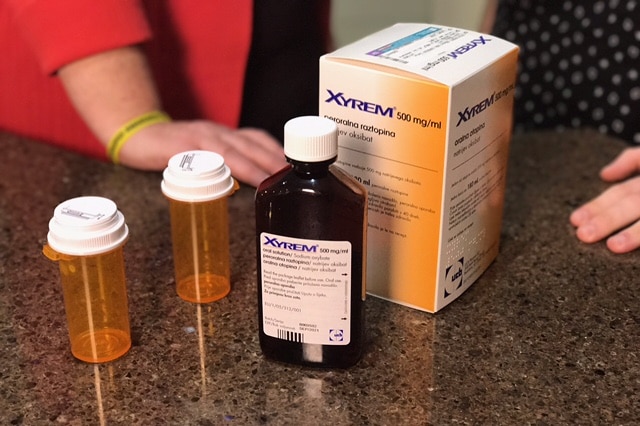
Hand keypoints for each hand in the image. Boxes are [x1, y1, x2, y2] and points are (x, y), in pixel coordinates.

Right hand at [117, 120, 287, 186]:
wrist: (136, 134)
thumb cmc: (174, 149)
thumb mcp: (205, 153)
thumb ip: (226, 164)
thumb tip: (251, 185)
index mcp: (225, 135)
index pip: (258, 139)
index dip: (277, 150)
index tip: (296, 165)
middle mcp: (216, 133)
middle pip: (251, 144)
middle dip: (274, 160)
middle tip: (292, 176)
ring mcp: (199, 138)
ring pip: (232, 150)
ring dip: (254, 165)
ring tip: (270, 180)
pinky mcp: (180, 147)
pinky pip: (204, 157)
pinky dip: (221, 167)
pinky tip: (233, 180)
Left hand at [570, 147, 639, 252]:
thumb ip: (632, 160)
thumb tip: (605, 174)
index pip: (620, 193)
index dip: (598, 206)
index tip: (575, 220)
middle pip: (632, 203)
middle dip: (608, 219)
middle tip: (583, 235)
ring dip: (634, 234)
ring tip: (613, 246)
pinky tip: (635, 253)